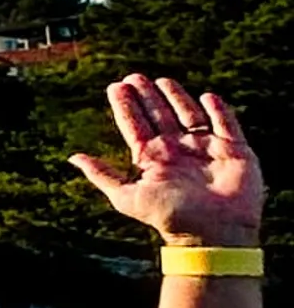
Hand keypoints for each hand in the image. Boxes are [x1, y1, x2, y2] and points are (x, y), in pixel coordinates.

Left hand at [73, 75, 261, 246]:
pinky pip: (227, 125)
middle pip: (159, 116)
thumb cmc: (169, 216)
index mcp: (153, 159)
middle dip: (147, 96)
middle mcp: (177, 151)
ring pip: (189, 115)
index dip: (126, 107)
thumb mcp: (128, 196)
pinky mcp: (234, 151)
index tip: (116, 86)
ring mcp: (205, 149)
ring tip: (163, 80)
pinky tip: (208, 97)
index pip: (135, 126)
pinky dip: (219, 110)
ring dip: (177, 97)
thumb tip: (72, 157)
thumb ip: (102, 175)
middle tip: (134, 76)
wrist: (212, 230)